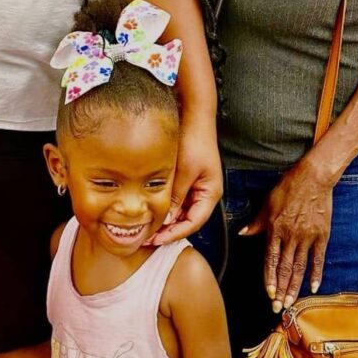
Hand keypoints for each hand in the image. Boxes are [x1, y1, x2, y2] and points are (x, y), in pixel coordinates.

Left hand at [152, 116, 222, 244]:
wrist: (194, 117)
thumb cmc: (194, 141)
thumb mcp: (183, 171)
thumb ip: (176, 196)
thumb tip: (166, 219)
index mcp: (210, 193)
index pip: (194, 223)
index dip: (175, 234)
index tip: (156, 239)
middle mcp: (205, 193)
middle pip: (188, 221)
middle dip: (169, 231)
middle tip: (147, 239)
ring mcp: (196, 187)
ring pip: (181, 213)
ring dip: (166, 222)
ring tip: (147, 229)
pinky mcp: (187, 180)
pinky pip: (177, 201)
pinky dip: (166, 208)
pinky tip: (151, 212)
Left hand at [239, 158, 333, 311]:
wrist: (313, 177)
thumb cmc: (288, 187)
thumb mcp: (267, 203)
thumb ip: (256, 222)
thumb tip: (243, 234)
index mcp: (275, 229)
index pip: (270, 260)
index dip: (269, 278)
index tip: (268, 293)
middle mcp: (290, 236)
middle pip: (285, 268)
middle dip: (280, 290)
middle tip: (277, 307)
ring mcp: (307, 237)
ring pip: (300, 267)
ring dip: (294, 287)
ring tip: (290, 302)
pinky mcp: (322, 235)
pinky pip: (318, 259)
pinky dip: (316, 274)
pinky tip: (313, 288)